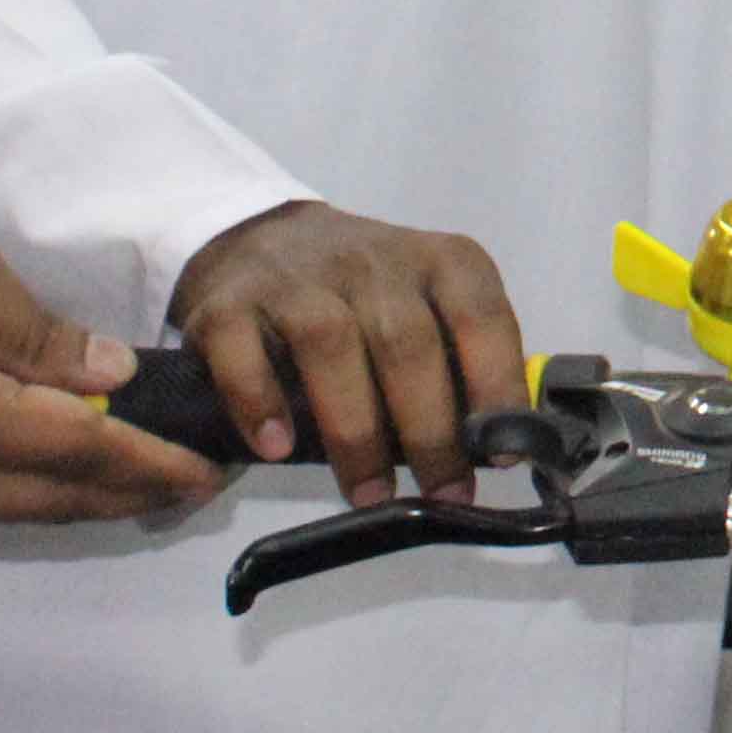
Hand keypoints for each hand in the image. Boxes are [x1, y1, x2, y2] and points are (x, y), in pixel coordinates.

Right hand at [0, 186, 222, 522]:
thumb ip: (31, 325)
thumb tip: (106, 375)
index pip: (77, 453)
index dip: (150, 463)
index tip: (211, 467)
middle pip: (44, 499)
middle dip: (127, 495)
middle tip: (196, 481)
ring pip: (0, 505)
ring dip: (75, 497)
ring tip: (143, 477)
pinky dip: (20, 484)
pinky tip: (55, 460)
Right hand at [168, 200, 526, 509]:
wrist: (262, 239)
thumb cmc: (364, 295)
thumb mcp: (426, 306)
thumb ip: (458, 362)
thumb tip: (496, 446)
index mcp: (439, 262)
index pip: (480, 315)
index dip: (496, 384)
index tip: (504, 452)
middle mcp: (372, 261)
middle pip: (406, 341)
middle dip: (429, 429)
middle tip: (440, 492)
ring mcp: (296, 278)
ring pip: (331, 344)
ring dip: (354, 429)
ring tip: (369, 492)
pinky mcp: (227, 303)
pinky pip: (241, 350)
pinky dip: (260, 402)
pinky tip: (277, 449)